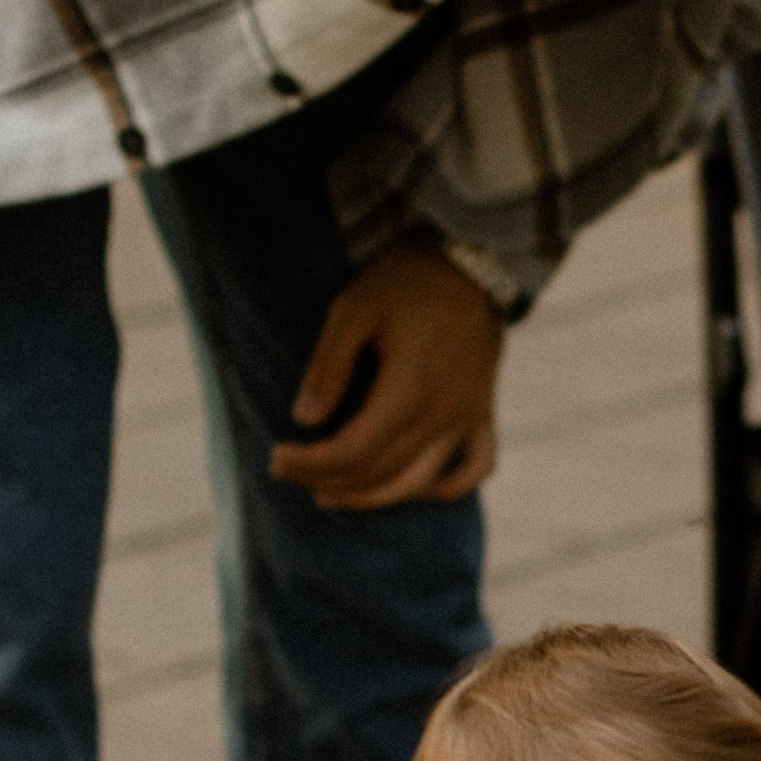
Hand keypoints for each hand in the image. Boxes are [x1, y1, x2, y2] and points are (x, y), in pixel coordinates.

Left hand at [272, 236, 502, 510]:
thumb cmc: (405, 281)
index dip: (310, 463)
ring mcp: (467, 418)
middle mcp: (442, 414)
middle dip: (326, 480)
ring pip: (420, 484)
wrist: (470, 262)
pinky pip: (476, 467)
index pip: (352, 452)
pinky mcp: (483, 413)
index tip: (276, 456)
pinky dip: (445, 488)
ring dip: (372, 498)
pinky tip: (411, 488)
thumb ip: (328, 366)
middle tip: (289, 471)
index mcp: (409, 390)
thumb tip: (304, 419)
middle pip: (379, 474)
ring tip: (331, 495)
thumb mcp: (353, 309)